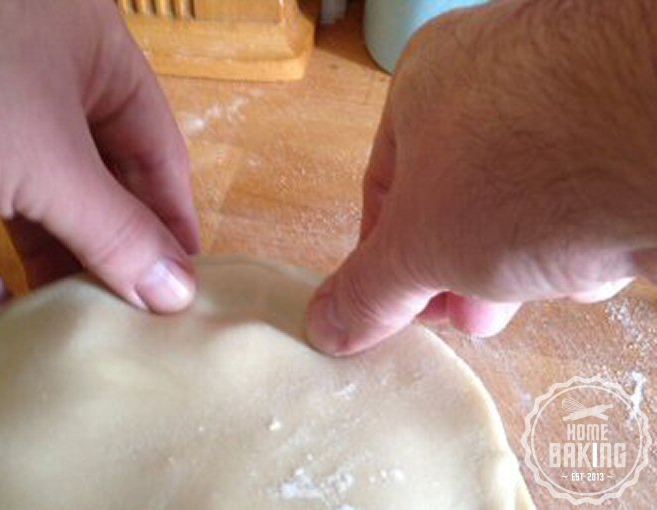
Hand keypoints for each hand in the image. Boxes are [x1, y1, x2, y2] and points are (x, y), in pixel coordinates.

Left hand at [0, 0, 198, 313]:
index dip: (173, 214)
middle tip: (133, 308)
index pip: (157, 146)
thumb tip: (177, 291)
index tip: (182, 280)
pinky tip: (0, 305)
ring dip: (52, 256)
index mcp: (90, 50)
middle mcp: (42, 72)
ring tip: (77, 314)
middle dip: (114, 243)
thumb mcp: (45, 158)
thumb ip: (116, 228)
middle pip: (100, 175)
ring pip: (38, 193)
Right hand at [306, 0, 656, 354]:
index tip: (394, 310)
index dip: (385, 258)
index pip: (385, 185)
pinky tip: (595, 262)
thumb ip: (369, 290)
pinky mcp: (627, 131)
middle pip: (459, 195)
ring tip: (529, 294)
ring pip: (526, 201)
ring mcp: (570, 100)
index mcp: (427, 82)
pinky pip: (585, 195)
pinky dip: (583, 237)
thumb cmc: (519, 168)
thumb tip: (324, 327)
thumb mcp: (421, 246)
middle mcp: (498, 79)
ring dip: (521, 260)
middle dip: (457, 269)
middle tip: (460, 317)